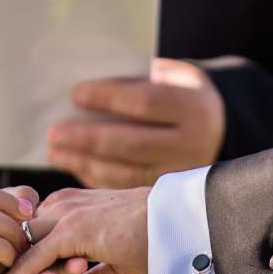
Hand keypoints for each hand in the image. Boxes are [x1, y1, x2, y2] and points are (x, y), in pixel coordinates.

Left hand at [0, 186, 150, 273]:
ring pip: (16, 250)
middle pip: (11, 240)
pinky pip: (32, 261)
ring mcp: (66, 216)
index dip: (3, 261)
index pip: (26, 236)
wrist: (182, 222)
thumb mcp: (119, 264)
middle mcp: (62, 206)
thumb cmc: (158, 237)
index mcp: (70, 207)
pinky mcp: (73, 231)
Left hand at [46, 58, 223, 189]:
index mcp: (193, 107)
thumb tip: (81, 90)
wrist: (218, 129)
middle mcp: (191, 145)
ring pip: (124, 172)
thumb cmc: (180, 94)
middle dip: (87, 139)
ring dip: (84, 162)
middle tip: (54, 132)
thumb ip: (136, 80)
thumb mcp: (170, 76)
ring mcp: (180, 176)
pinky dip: (96, 178)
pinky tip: (75, 165)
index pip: (143, 103)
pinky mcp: (168, 197)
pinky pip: (125, 189)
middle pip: (130, 143)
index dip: (107, 98)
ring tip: (54, 151)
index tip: (74, 94)